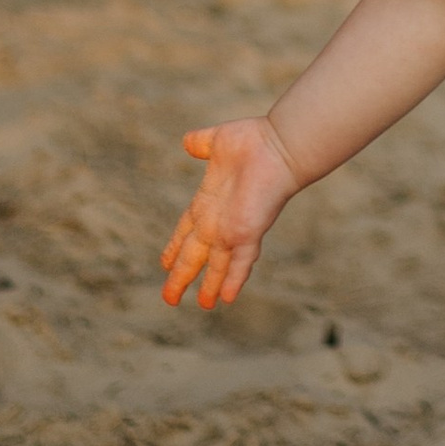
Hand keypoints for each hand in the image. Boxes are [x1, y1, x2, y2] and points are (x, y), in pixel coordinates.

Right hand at [162, 115, 301, 309]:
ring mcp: (233, 229)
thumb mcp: (218, 141)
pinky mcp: (248, 233)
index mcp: (207, 202)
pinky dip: (233, 280)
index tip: (165, 263)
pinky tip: (227, 298)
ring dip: (208, 285)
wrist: (279, 144)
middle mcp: (218, 220)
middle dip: (181, 276)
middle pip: (194, 255)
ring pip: (216, 265)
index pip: (185, 230)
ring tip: (204, 305)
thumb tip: (187, 141)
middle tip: (170, 298)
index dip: (174, 247)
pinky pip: (239, 262)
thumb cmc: (253, 139)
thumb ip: (201, 143)